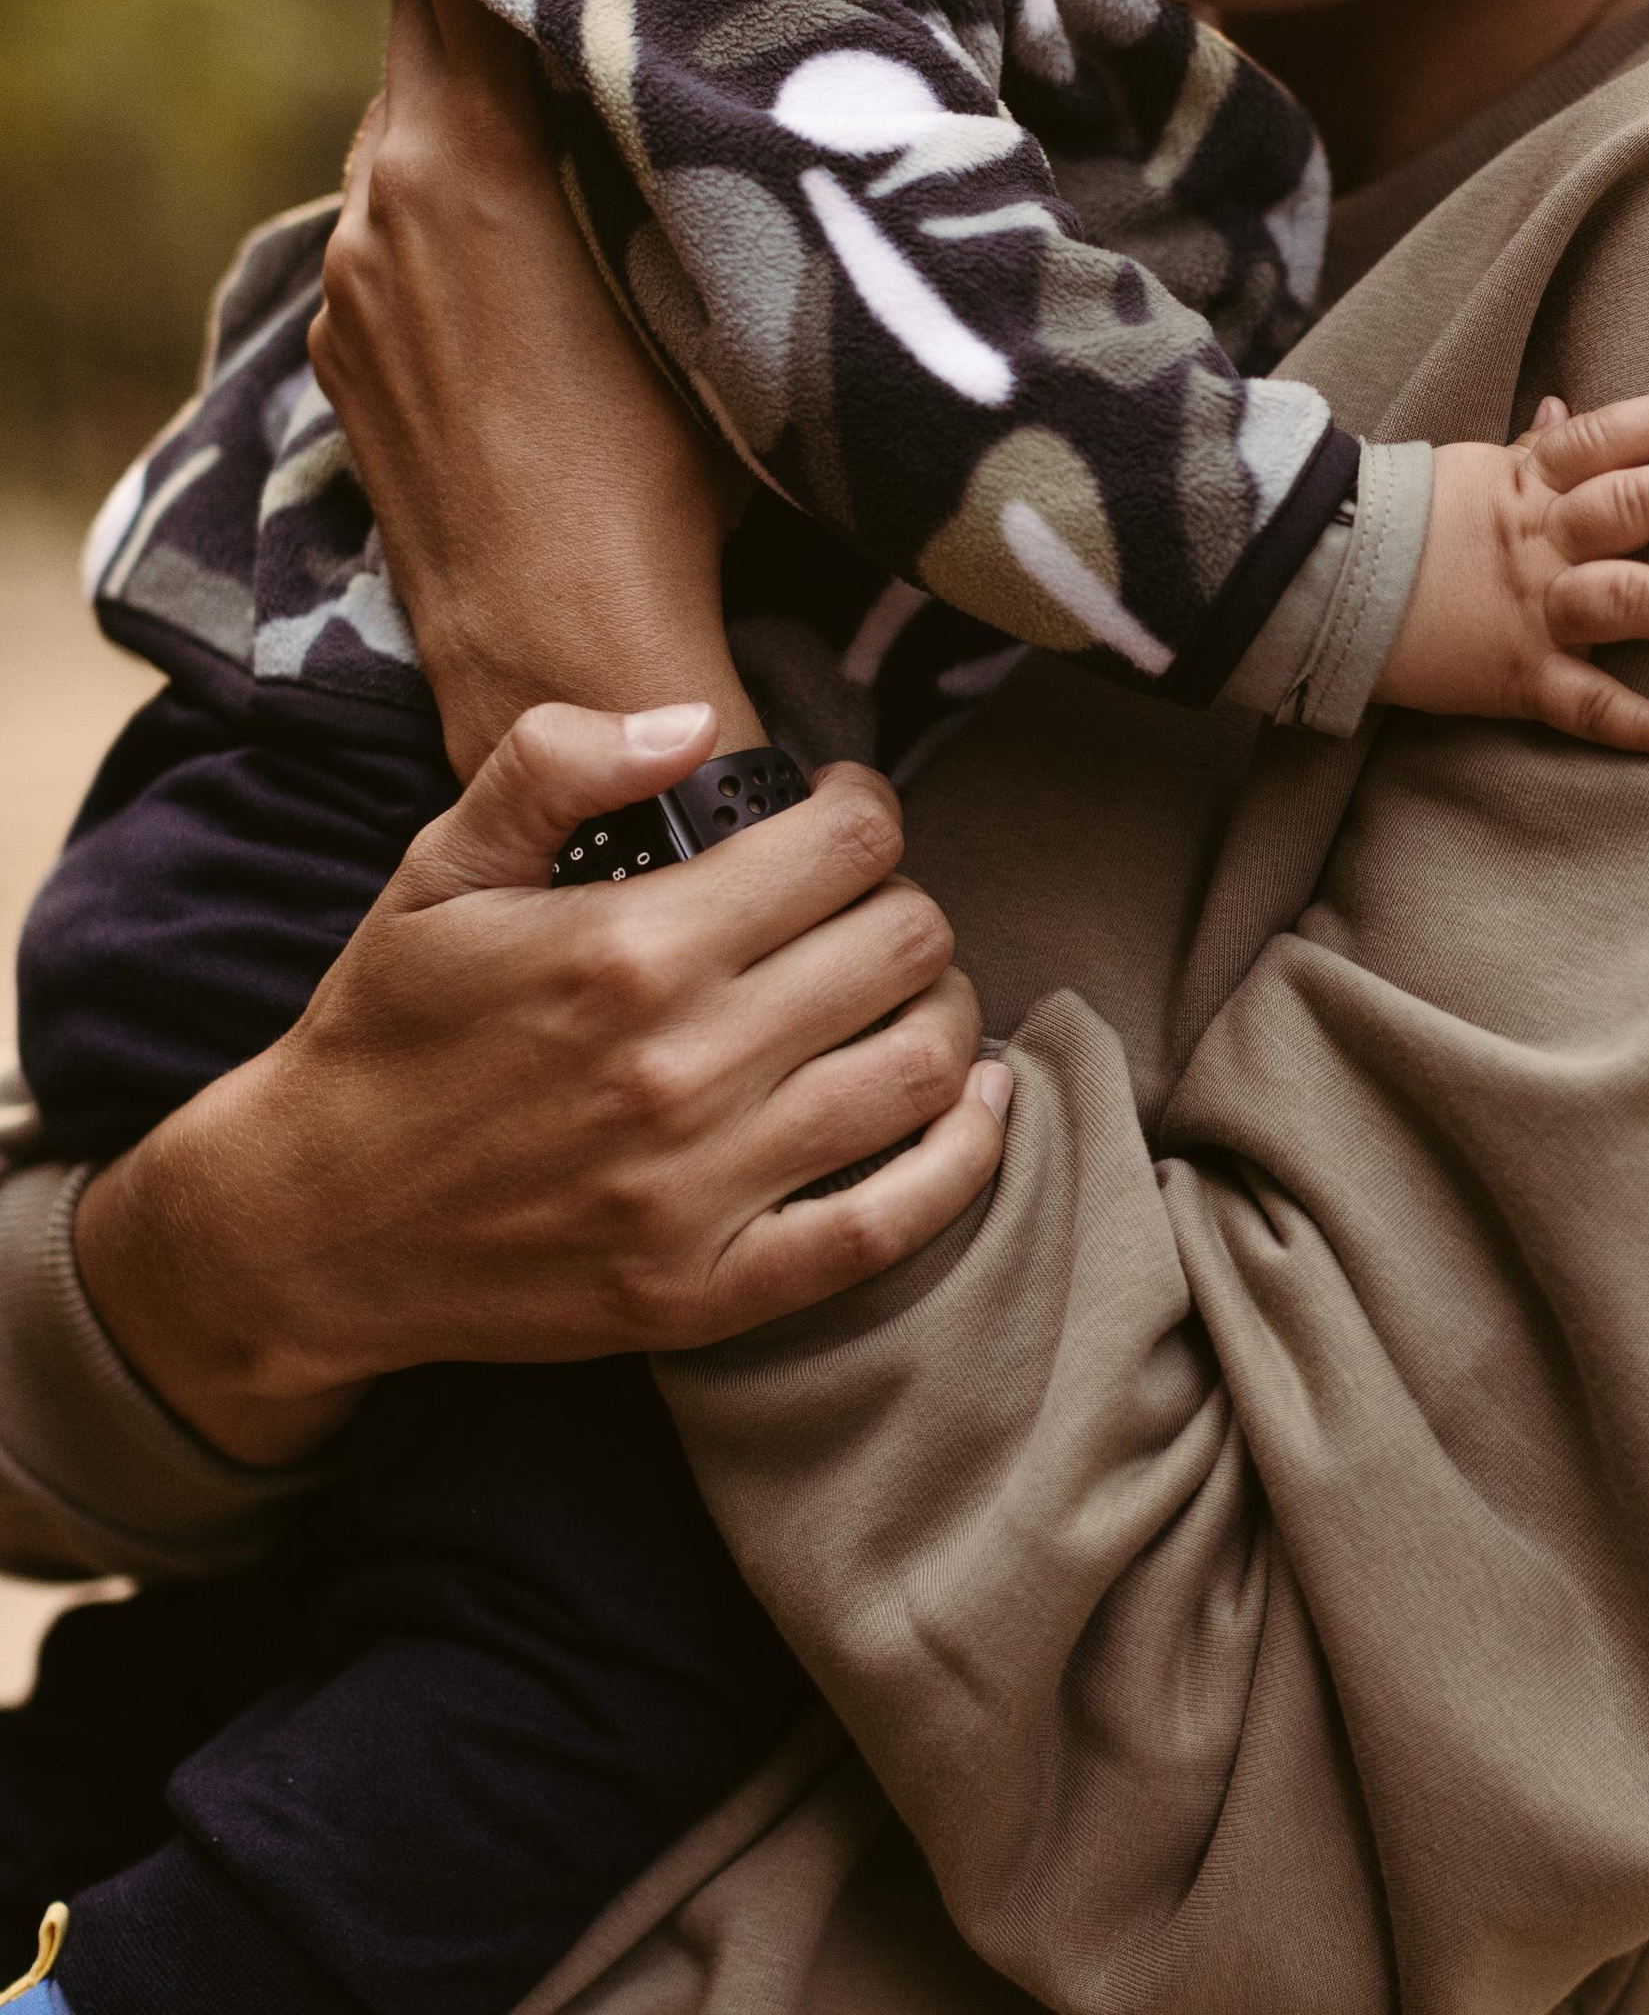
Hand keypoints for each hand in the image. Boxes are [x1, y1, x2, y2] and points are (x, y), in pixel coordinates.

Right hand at [73, 701, 1011, 1465]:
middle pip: (903, 945)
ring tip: (906, 989)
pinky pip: (891, 1223)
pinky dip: (963, 1156)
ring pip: (921, 1067)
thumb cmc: (387, 1030)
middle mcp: (682, 1066)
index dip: (867, 810)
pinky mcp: (711, 1291)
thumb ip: (555, 764)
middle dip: (903, 902)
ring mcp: (703, 1189)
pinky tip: (973, 1100)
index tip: (844, 815)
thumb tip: (692, 723)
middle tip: (864, 906)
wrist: (310, 1223)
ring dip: (944, 1010)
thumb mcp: (438, 868)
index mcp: (630, 948)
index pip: (847, 846)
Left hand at [310, 0, 752, 775]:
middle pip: (421, 41)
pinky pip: (391, 233)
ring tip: (569, 113)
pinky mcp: (345, 355)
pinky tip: (523, 244)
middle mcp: (381, 205)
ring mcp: (349, 285)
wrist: (559, 641)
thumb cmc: (663, 474)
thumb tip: (690, 60)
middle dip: (499, 4)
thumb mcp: (692, 285)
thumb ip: (661, 156)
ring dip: (474, 113)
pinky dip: (446, 208)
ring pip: (404, 140)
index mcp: (465, 162)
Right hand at [1377, 393, 1648, 755]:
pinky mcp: (1520, 677)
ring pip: (1623, 602)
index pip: (1598, 441)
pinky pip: (1589, 704)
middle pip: (1628, 509)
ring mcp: (1533, 611)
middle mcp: (1539, 544)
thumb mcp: (1466, 473)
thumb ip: (1529, 449)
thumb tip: (1563, 406)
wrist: (1324, 592)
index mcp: (1524, 487)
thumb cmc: (1398, 527)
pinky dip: (1641, 722)